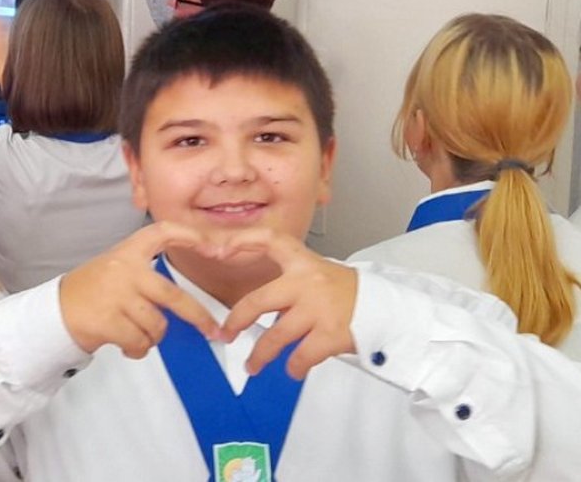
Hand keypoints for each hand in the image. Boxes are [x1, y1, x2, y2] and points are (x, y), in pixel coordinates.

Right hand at [60, 222, 220, 357]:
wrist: (55, 311)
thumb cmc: (91, 291)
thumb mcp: (116, 267)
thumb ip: (146, 274)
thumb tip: (186, 301)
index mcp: (128, 252)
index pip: (162, 232)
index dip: (190, 236)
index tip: (214, 247)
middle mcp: (124, 270)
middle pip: (173, 296)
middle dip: (198, 317)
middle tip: (213, 330)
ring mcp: (116, 296)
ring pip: (157, 326)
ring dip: (152, 338)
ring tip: (136, 333)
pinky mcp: (108, 321)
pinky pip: (140, 343)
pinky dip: (138, 349)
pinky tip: (126, 344)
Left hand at [219, 229, 357, 379]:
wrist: (390, 309)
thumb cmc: (350, 294)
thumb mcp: (320, 275)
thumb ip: (291, 284)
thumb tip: (257, 308)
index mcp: (304, 263)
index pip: (270, 240)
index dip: (243, 240)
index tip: (219, 248)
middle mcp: (308, 282)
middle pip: (258, 301)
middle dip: (236, 321)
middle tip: (226, 334)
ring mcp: (319, 309)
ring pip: (275, 336)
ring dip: (260, 355)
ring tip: (253, 366)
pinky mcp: (331, 334)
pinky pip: (301, 356)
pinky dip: (294, 367)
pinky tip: (293, 370)